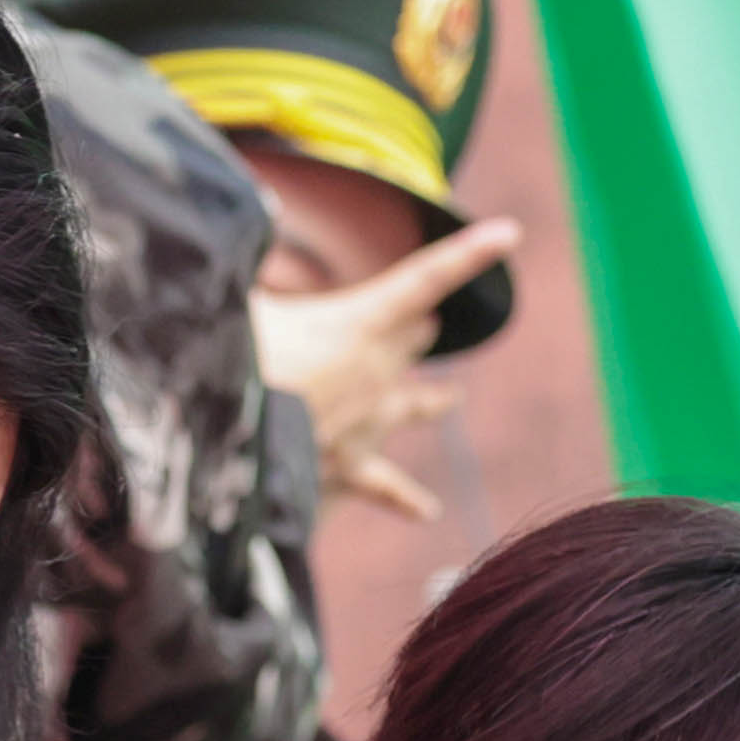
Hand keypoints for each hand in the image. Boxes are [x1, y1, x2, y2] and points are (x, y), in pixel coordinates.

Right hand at [249, 218, 516, 525]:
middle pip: (412, 338)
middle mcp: (377, 370)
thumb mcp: (243, 301)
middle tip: (425, 326)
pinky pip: (387, 486)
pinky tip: (427, 511)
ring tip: (452, 397)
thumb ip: (256, 269)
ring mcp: (369, 423)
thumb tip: (243, 229)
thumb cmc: (231, 360)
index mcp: (360, 322)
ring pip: (414, 405)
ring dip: (431, 398)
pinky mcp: (349, 469)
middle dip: (416, 329)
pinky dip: (407, 499)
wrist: (229, 442)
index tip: (510, 233)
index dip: (470, 253)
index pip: (427, 278)